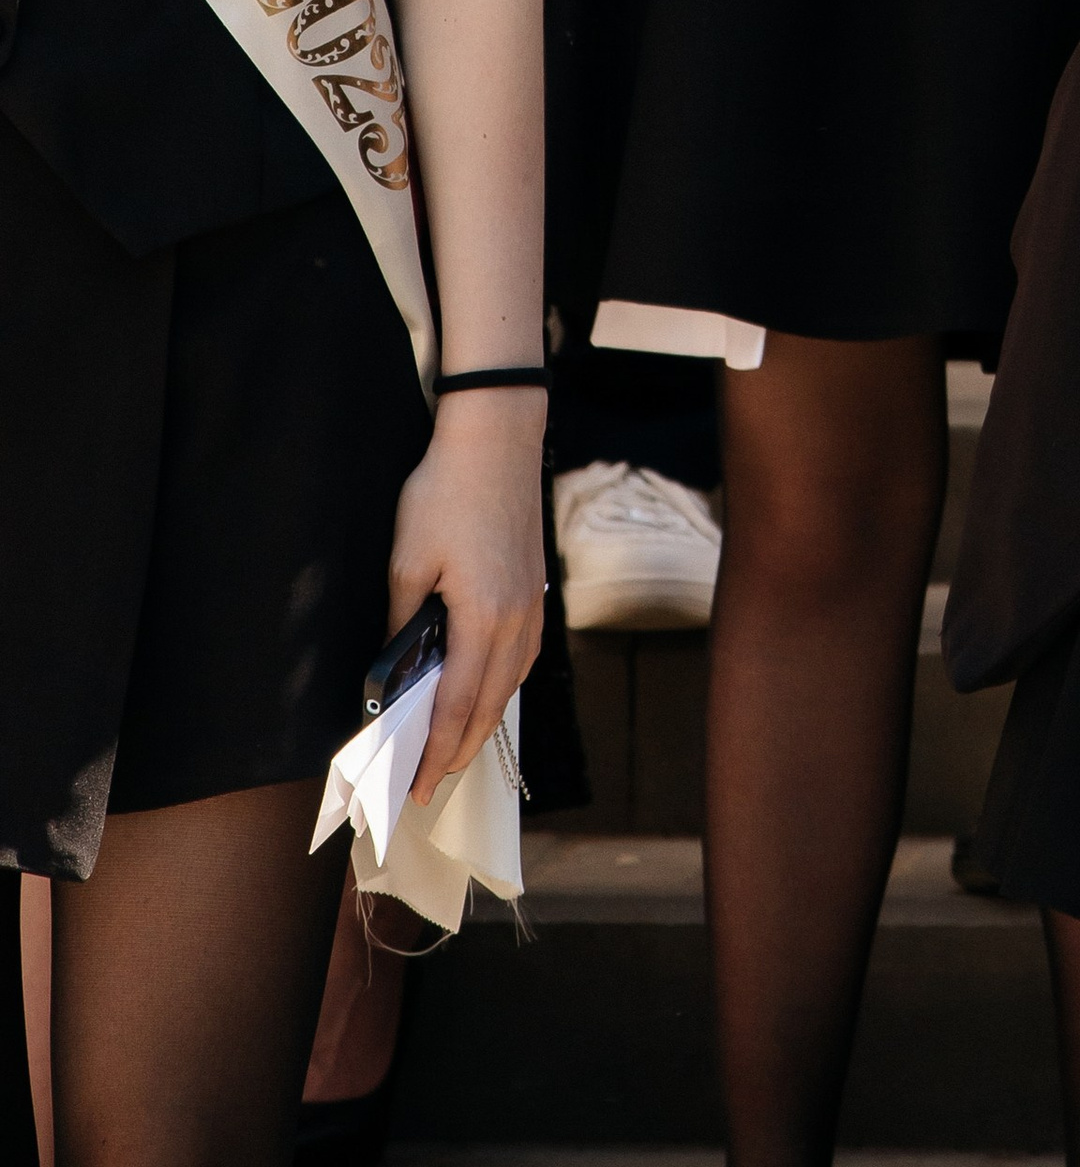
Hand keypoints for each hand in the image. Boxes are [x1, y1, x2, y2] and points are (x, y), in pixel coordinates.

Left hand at [388, 390, 547, 807]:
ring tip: (453, 750)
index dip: (435, 754)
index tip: (415, 790)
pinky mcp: (535, 590)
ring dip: (480, 723)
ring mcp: (531, 606)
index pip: (456, 708)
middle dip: (458, 753)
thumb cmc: (445, 495)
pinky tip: (484, 691)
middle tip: (430, 787)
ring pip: (509, 686)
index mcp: (483, 620)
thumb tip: (392, 673)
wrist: (496, 440)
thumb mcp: (407, 562)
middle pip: (488, 707)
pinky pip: (520, 658)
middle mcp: (516, 622)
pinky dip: (499, 688)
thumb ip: (401, 625)